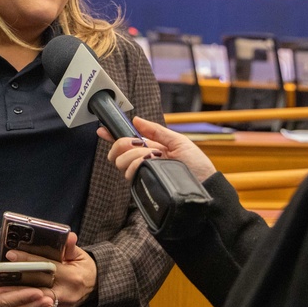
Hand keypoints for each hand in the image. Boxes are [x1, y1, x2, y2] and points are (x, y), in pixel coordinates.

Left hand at [3, 232, 95, 306]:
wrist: (96, 287)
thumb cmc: (83, 267)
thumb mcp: (80, 255)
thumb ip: (70, 247)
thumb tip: (68, 236)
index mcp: (72, 276)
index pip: (47, 267)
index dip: (28, 261)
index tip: (11, 255)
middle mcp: (67, 293)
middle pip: (38, 289)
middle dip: (17, 286)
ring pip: (36, 303)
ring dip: (18, 298)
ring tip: (0, 293)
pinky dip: (25, 306)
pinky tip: (11, 302)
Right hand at [97, 116, 216, 182]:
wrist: (205, 186)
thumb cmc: (197, 165)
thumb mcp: (178, 141)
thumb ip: (156, 131)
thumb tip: (136, 120)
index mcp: (150, 149)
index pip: (126, 142)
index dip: (112, 136)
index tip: (102, 130)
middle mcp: (143, 163)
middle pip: (118, 152)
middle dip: (125, 144)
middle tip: (141, 145)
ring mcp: (142, 175)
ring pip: (121, 163)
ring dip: (135, 154)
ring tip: (153, 156)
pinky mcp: (143, 186)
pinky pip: (129, 174)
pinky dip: (136, 165)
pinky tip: (149, 164)